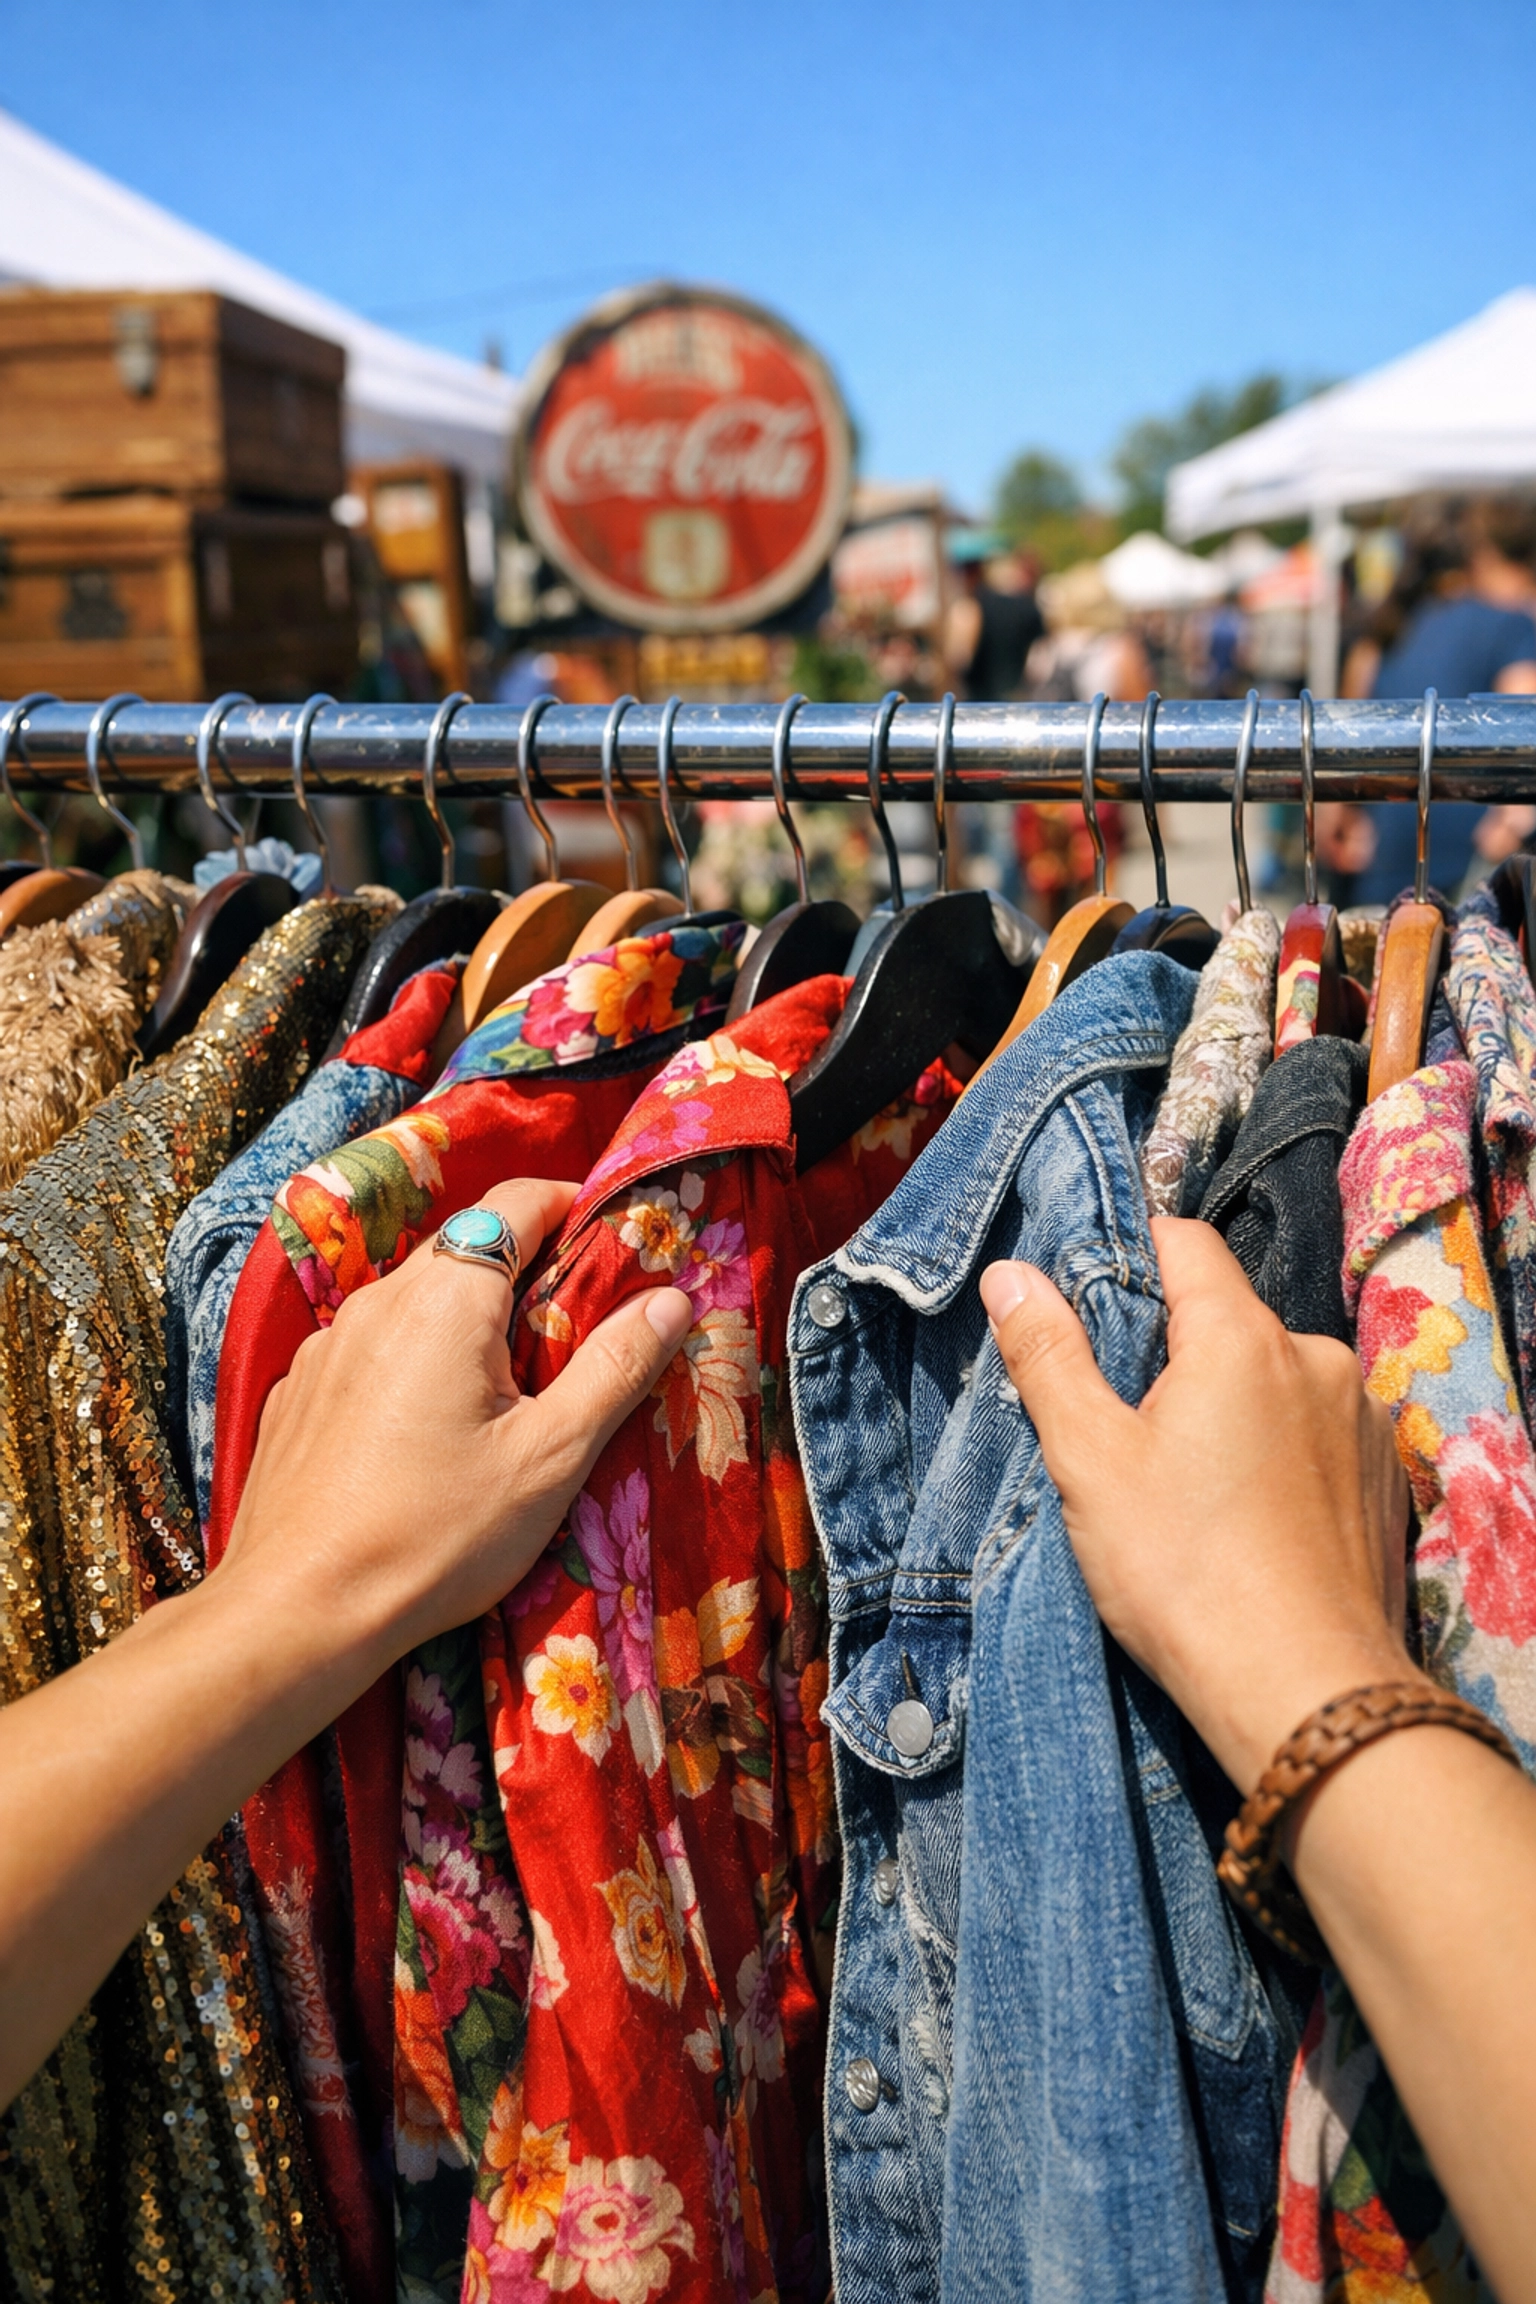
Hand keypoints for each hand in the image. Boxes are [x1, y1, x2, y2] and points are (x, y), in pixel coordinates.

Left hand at [223, 1177, 691, 1675]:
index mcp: (446, 1300)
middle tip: (578, 1318)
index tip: (615, 1235)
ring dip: (467, 1318)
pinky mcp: (298, 1393)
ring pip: (414, 1300)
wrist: (298, 1611)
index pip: (516, 1204)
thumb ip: (615, 1367)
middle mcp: (377, 1302)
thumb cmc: (436, 1536)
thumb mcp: (550, 1458)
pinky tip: (431, 1428)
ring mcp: (327, 1347)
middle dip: (526, 1265)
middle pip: (464, 1248)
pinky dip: (414, 1360)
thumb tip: (672, 1298)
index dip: (572, 1204)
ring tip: (508, 1384)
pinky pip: (370, 1348)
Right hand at [980, 1216, 1412, 1793]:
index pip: (1184, 1242)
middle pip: (1228, 1318)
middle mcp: (1317, 1358)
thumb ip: (1048, 1356)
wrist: (1306, 1693)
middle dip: (1176, 1354)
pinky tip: (1248, 1517)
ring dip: (1233, 1406)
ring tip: (1190, 1486)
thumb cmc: (1185, 1574)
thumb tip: (1012, 1275)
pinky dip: (1280, 1453)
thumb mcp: (1090, 1461)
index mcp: (1241, 1337)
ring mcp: (1361, 1418)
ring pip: (1275, 1379)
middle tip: (1127, 1428)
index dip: (1130, 1256)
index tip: (1091, 1304)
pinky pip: (1317, 1433)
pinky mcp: (1386, 1477)